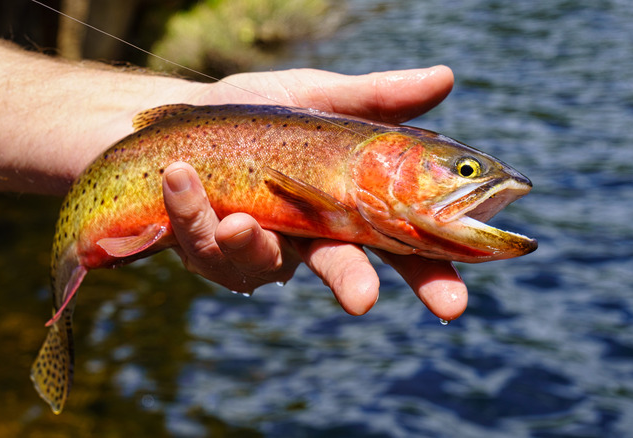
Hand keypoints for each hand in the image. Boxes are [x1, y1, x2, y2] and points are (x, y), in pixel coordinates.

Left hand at [163, 67, 467, 320]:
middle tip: (364, 300)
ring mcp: (263, 247)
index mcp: (350, 206)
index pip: (402, 246)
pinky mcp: (212, 251)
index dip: (430, 276)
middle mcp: (311, 235)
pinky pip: (205, 246)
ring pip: (263, 262)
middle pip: (343, 269)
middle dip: (352, 284)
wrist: (186, 120)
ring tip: (233, 218)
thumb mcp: (316, 96)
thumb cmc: (262, 115)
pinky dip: (192, 213)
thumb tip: (446, 77)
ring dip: (248, 242)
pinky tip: (179, 178)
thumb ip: (373, 97)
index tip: (453, 303)